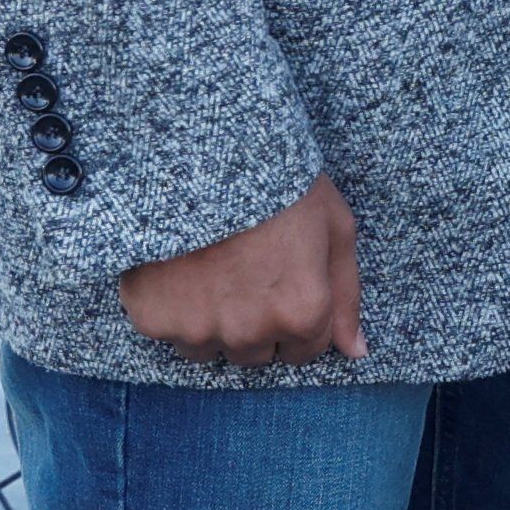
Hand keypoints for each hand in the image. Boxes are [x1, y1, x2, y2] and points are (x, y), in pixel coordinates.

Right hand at [118, 174, 364, 365]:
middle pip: (258, 355)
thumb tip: (356, 353)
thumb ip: (346, 296)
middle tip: (246, 273)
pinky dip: (172, 308)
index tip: (284, 284)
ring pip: (210, 349)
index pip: (305, 352)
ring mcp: (198, 329)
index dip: (296, 317)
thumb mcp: (334, 227)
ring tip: (211, 269)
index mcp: (301, 312)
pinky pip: (168, 332)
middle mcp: (251, 332)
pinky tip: (178, 267)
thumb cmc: (278, 183)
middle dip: (256, 324)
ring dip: (213, 322)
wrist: (200, 155)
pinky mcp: (153, 318)